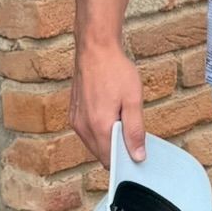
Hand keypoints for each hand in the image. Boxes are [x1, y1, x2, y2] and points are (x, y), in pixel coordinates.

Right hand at [69, 43, 145, 168]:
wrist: (95, 49)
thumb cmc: (115, 71)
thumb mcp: (133, 100)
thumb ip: (134, 131)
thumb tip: (137, 156)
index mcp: (99, 126)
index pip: (110, 160)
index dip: (125, 161)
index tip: (138, 153)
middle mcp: (83, 127)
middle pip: (101, 154)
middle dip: (118, 150)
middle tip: (133, 133)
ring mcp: (76, 121)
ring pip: (94, 144)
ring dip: (108, 140)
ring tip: (122, 120)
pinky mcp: (73, 114)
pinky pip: (87, 132)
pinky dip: (99, 131)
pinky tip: (111, 115)